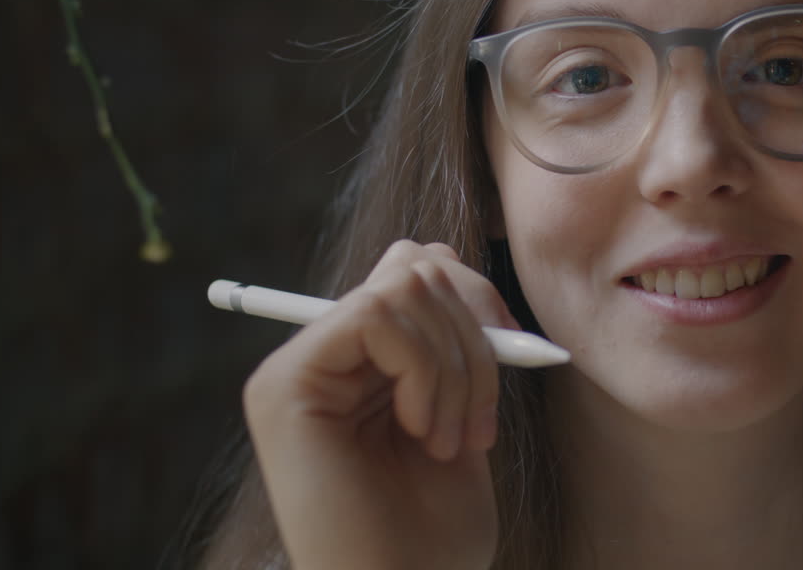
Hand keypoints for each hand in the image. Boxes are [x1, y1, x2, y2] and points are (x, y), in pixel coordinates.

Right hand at [243, 240, 513, 569]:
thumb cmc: (432, 537)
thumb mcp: (456, 417)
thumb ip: (449, 344)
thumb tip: (460, 269)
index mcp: (360, 364)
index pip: (415, 268)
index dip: (476, 297)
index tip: (519, 352)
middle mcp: (318, 356)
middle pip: (413, 265)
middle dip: (474, 332)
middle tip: (478, 419)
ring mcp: (294, 368)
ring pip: (402, 286)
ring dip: (454, 364)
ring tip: (449, 440)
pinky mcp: (283, 383)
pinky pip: (374, 317)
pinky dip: (423, 369)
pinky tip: (420, 430)